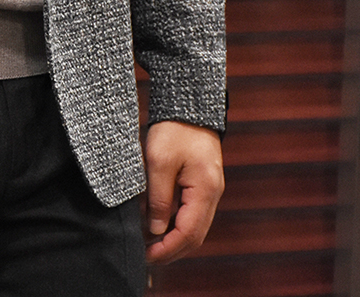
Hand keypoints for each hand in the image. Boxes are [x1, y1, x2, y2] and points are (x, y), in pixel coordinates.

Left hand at [142, 120, 223, 263]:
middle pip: (195, 235)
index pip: (189, 233)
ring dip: (174, 238)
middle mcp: (212, 193)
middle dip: (172, 249)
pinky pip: (192, 211)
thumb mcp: (159, 162)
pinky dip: (177, 223)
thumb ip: (159, 198)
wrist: (188, 103)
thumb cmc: (174, 129)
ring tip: (150, 243)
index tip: (147, 256)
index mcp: (205, 191)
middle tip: (147, 256)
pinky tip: (159, 223)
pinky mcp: (202, 181)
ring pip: (194, 225)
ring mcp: (209, 188)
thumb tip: (156, 230)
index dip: (168, 249)